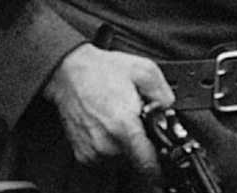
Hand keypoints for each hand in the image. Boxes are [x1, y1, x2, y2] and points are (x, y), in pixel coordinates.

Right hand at [41, 43, 173, 178]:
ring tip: (119, 122)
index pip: (148, 164)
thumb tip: (170, 108)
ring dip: (126, 147)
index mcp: (124, 127)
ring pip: (122, 160)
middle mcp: (107, 144)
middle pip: (137, 159)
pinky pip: (106, 158)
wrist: (67, 74)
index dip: (160, 166)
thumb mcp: (144, 70)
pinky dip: (110, 147)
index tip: (164, 164)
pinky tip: (107, 127)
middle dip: (143, 145)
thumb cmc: (100, 71)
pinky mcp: (83, 154)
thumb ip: (163, 93)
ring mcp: (93, 151)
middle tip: (137, 123)